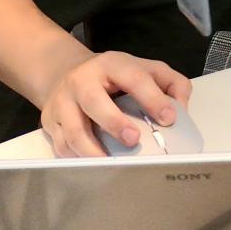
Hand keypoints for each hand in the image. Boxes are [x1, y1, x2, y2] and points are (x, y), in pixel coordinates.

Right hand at [39, 51, 192, 158]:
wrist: (65, 72)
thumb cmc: (112, 76)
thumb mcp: (142, 68)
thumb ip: (170, 83)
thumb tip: (180, 109)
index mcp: (112, 64)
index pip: (134, 78)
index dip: (152, 98)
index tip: (168, 118)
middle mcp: (82, 80)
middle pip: (94, 102)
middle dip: (114, 122)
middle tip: (133, 139)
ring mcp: (63, 102)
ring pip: (74, 130)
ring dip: (93, 150)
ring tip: (111, 163)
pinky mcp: (50, 122)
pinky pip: (62, 146)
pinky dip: (78, 159)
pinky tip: (94, 165)